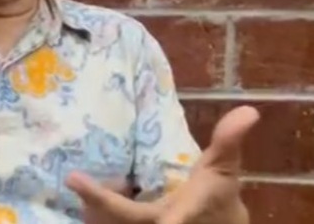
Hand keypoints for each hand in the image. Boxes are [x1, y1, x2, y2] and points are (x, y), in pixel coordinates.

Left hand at [66, 106, 259, 223]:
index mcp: (178, 214)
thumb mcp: (223, 167)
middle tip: (74, 180)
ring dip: (92, 210)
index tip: (140, 213)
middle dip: (98, 204)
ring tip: (75, 184)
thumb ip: (229, 140)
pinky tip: (85, 194)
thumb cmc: (217, 195)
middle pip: (122, 221)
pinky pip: (111, 222)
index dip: (147, 215)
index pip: (156, 218)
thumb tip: (249, 111)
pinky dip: (97, 212)